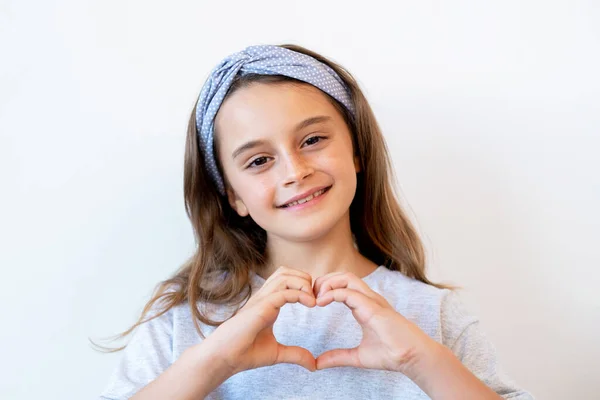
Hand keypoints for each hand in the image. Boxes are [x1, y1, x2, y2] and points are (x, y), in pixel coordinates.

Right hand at [199, 266, 316, 374]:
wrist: (223, 359)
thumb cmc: (244, 353)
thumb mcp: (277, 353)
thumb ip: (296, 354)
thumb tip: (313, 365)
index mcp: (267, 303)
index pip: (287, 280)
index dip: (304, 285)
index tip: (317, 301)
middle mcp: (264, 297)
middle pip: (286, 271)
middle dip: (305, 279)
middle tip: (316, 298)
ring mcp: (261, 300)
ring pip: (284, 276)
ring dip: (303, 283)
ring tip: (313, 300)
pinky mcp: (260, 307)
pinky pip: (283, 292)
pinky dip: (299, 294)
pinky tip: (310, 304)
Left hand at [312, 271, 437, 377]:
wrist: (412, 358)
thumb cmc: (391, 354)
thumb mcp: (357, 356)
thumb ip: (337, 357)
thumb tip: (318, 363)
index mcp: (364, 305)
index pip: (342, 285)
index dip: (325, 288)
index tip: (312, 301)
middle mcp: (368, 299)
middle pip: (343, 275)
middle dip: (324, 281)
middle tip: (310, 295)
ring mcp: (372, 300)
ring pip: (347, 277)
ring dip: (328, 283)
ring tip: (315, 297)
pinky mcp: (373, 307)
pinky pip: (350, 292)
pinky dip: (333, 293)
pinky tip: (321, 302)